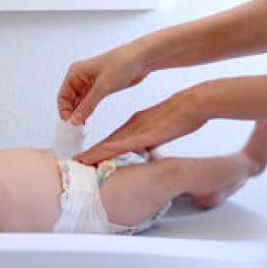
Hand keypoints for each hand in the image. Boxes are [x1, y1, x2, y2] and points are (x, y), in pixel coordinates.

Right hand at [57, 45, 149, 124]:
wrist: (141, 59)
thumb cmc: (121, 64)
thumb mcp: (103, 87)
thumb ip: (87, 105)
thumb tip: (74, 120)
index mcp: (75, 73)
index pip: (62, 96)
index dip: (64, 111)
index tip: (70, 124)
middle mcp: (80, 78)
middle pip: (69, 101)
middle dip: (71, 114)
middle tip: (74, 129)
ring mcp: (89, 83)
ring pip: (78, 103)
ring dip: (79, 114)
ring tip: (80, 128)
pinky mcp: (99, 88)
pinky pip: (88, 102)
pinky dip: (86, 111)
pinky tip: (87, 121)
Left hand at [75, 87, 208, 164]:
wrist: (192, 104)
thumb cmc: (179, 117)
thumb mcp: (159, 131)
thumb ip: (148, 140)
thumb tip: (143, 151)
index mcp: (134, 126)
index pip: (111, 142)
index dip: (96, 151)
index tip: (84, 159)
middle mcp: (132, 127)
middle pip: (107, 143)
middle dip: (90, 154)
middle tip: (74, 163)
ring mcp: (138, 130)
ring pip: (113, 143)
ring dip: (96, 153)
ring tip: (80, 162)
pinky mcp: (148, 134)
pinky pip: (128, 142)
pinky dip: (115, 148)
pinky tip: (103, 152)